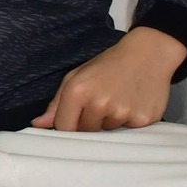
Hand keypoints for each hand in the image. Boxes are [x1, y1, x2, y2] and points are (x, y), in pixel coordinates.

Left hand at [32, 27, 186, 130]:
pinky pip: (128, 131)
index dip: (68, 126)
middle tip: (102, 101)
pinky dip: (128, 122)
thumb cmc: (108, 65)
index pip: (64, 127)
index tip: (73, 120)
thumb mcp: (77, 77)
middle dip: (90, 122)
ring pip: (107, 132)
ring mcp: (122, 113)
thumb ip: (57, 103)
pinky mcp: (142, 120)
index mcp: (78, 91)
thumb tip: (38, 124)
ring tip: (118, 100)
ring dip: (109, 121)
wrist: (148, 54)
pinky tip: (132, 103)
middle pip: (86, 132)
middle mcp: (99, 103)